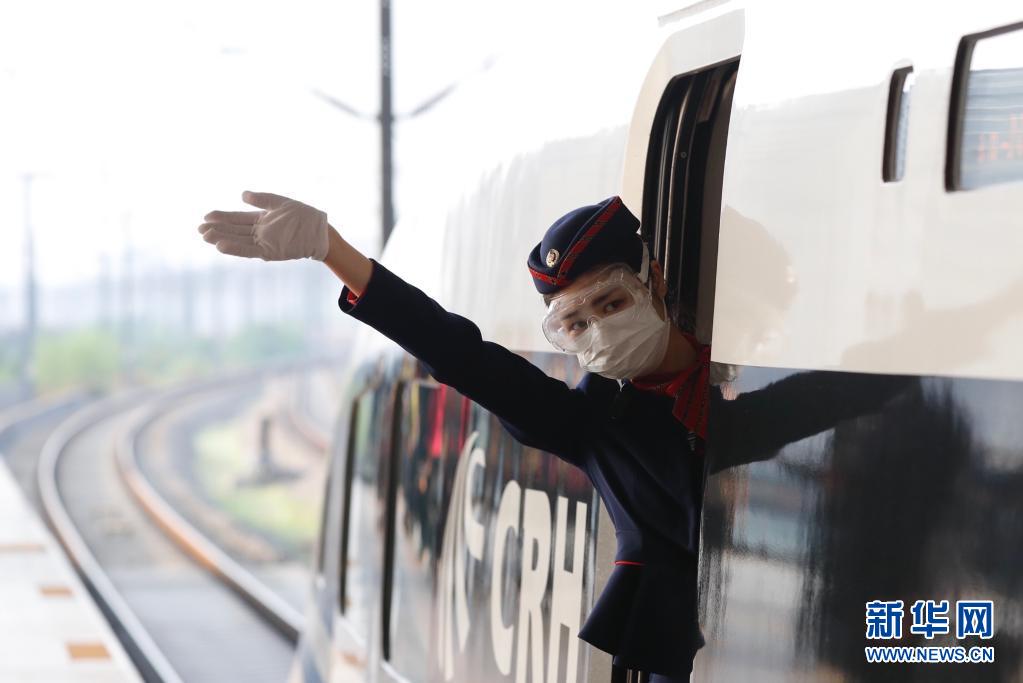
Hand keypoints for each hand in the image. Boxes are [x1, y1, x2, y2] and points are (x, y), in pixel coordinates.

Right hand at [198, 191, 329, 260]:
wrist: (320, 231)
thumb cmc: (303, 216)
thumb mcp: (280, 203)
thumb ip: (262, 199)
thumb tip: (242, 195)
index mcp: (261, 220)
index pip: (237, 219)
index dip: (222, 217)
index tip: (206, 216)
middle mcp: (260, 233)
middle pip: (234, 230)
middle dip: (217, 229)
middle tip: (199, 228)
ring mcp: (264, 243)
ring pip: (238, 241)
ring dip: (222, 238)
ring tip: (206, 236)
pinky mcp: (269, 252)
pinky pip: (249, 250)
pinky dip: (235, 248)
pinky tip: (221, 245)